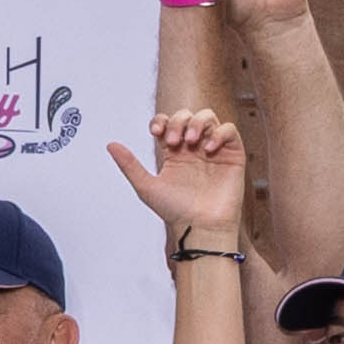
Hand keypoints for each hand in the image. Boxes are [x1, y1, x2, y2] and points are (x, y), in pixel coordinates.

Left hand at [111, 106, 253, 249]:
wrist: (200, 227)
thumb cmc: (175, 211)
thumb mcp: (147, 187)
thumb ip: (130, 165)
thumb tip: (110, 145)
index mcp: (174, 153)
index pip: (167, 123)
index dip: (161, 120)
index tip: (155, 132)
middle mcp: (194, 148)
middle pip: (187, 116)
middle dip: (178, 122)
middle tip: (173, 141)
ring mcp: (213, 150)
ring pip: (208, 117)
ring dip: (197, 123)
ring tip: (190, 141)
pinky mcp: (233, 155)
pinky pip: (229, 131)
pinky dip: (219, 133)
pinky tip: (208, 149)